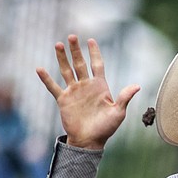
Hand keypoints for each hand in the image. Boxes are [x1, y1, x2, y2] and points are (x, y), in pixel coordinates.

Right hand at [37, 35, 139, 149]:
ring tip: (58, 44)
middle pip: (80, 64)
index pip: (97, 65)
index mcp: (100, 86)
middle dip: (76, 50)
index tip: (91, 40)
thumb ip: (125, 97)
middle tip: (72, 36)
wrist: (90, 141)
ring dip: (62, 58)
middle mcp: (86, 86)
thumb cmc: (106, 128)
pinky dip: (46, 79)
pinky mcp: (63, 100)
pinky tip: (39, 68)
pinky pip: (53, 87)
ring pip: (66, 71)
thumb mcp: (118, 113)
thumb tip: (137, 86)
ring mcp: (74, 92)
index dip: (94, 53)